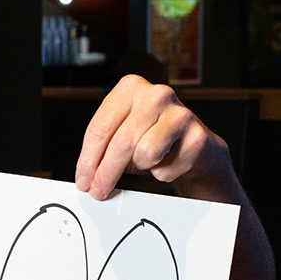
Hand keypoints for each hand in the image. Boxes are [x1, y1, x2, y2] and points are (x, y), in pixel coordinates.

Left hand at [75, 74, 233, 201]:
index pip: (99, 128)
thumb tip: (85, 177)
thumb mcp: (121, 134)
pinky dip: (162, 173)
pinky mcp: (198, 136)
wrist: (194, 145)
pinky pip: (166, 169)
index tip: (82, 181)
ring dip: (140, 167)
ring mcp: (180, 113)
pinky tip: (167, 160)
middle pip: (120, 143)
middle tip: (97, 191)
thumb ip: (101, 148)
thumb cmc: (152, 137)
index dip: (87, 160)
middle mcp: (156, 95)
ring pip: (145, 154)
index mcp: (130, 88)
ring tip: (146, 160)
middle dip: (105, 174)